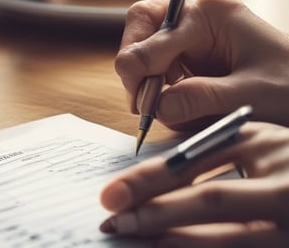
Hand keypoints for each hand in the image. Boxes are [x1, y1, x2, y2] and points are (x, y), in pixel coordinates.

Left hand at [99, 121, 288, 245]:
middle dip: (155, 216)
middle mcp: (284, 188)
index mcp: (266, 147)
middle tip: (112, 225)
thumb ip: (211, 155)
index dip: (148, 181)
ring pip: (230, 242)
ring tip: (138, 244)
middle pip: (211, 203)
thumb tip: (147, 183)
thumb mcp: (256, 142)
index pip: (197, 165)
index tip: (109, 195)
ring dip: (178, 243)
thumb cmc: (286, 161)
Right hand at [115, 0, 288, 129]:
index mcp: (211, 12)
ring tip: (169, 113)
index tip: (143, 99)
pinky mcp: (191, 61)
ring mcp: (191, 40)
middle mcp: (195, 19)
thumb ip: (202, 97)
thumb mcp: (252, 93)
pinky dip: (163, 95)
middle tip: (143, 104)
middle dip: (138, 68)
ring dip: (150, 85)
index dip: (143, 64)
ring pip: (144, 54)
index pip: (156, 29)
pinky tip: (182, 112)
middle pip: (141, 31)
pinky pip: (159, 73)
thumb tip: (159, 106)